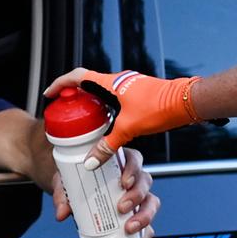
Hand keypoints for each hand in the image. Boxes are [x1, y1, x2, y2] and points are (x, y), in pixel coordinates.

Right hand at [43, 68, 200, 166]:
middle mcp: (118, 80)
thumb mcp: (129, 128)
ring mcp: (128, 86)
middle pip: (87, 82)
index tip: (50, 94)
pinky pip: (113, 97)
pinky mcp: (137, 94)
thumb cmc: (160, 107)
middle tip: (62, 107)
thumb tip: (91, 161)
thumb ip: (108, 144)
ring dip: (88, 100)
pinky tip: (103, 122)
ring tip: (79, 116)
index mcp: (111, 82)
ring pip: (100, 90)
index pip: (77, 76)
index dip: (61, 84)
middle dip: (72, 93)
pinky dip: (103, 106)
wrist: (186, 102)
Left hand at [52, 145, 158, 237]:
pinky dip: (144, 234)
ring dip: (144, 216)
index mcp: (120, 162)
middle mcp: (133, 177)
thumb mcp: (67, 182)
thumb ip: (64, 195)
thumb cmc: (76, 180)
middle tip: (121, 207)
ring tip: (129, 227)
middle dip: (137, 196)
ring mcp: (138, 197)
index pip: (134, 160)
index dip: (133, 170)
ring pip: (151, 202)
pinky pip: (148, 224)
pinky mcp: (138, 215)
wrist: (75, 192)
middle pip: (145, 182)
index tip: (124, 182)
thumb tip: (62, 212)